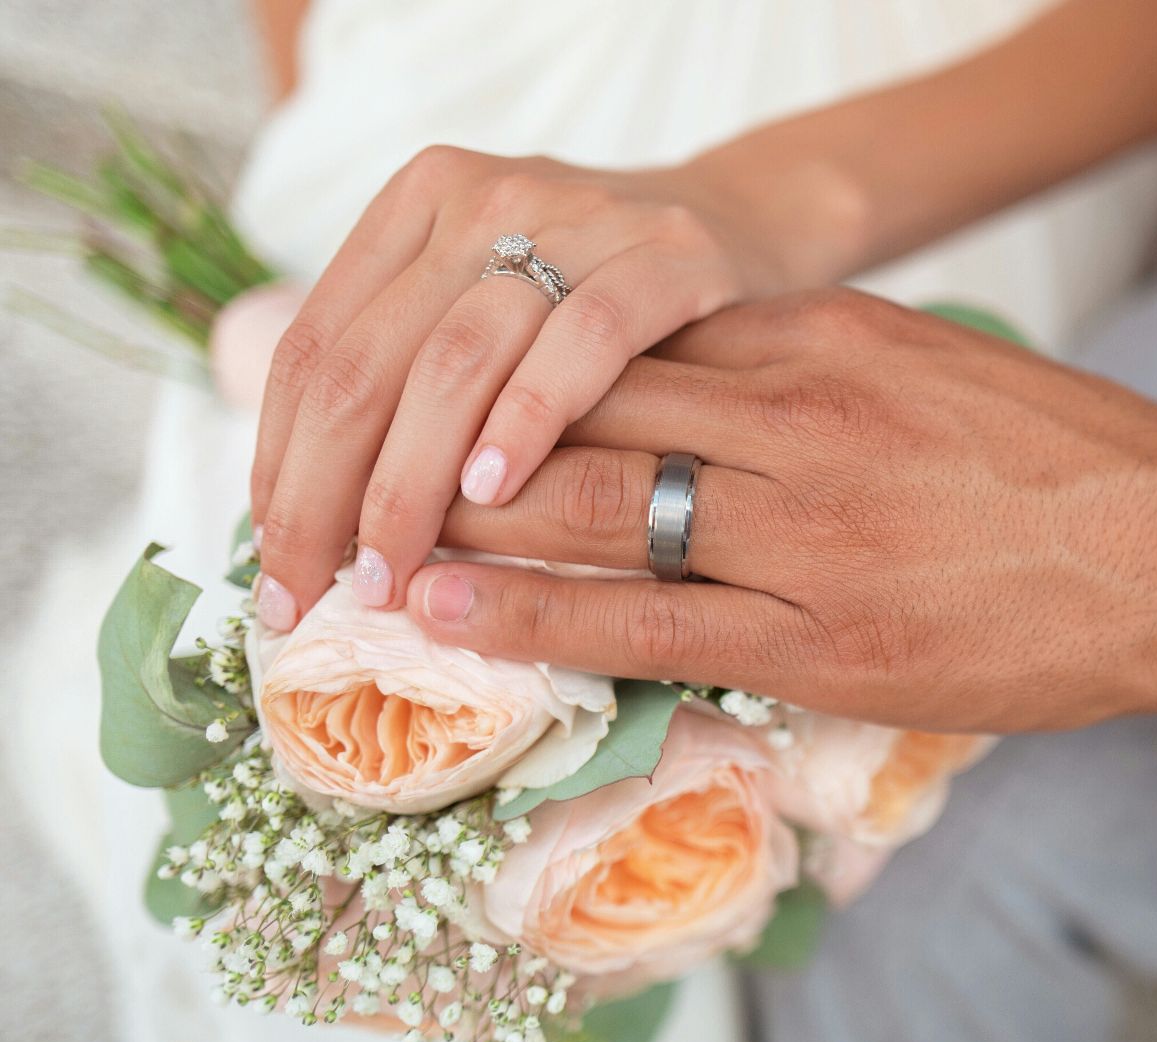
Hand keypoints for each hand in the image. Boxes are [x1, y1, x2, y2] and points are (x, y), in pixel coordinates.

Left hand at [249, 148, 813, 630]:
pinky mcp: (665, 254)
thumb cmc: (601, 301)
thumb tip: (310, 522)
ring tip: (390, 573)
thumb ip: (410, 377)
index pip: (314, 350)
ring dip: (409, 483)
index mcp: (418, 206)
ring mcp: (576, 218)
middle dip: (326, 496)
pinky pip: (582, 342)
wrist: (749, 225)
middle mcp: (482, 200)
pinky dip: (527, 420)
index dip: (278, 467)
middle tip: (317, 594)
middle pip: (368, 363)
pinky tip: (493, 492)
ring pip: (455, 360)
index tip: (276, 568)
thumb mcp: (491, 310)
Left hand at [404, 289, 1156, 733]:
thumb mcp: (938, 369)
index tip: (453, 387)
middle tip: (367, 455)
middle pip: (588, 407)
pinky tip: (449, 610)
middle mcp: (802, 416)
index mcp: (830, 338)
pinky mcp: (826, 634)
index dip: (524, 366)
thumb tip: (714, 385)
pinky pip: (647, 621)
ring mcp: (810, 528)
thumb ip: (820, 371)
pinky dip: (532, 614)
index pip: (636, 338)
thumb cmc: (1075, 465)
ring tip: (369, 534)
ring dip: (469, 518)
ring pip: (597, 506)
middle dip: (466, 434)